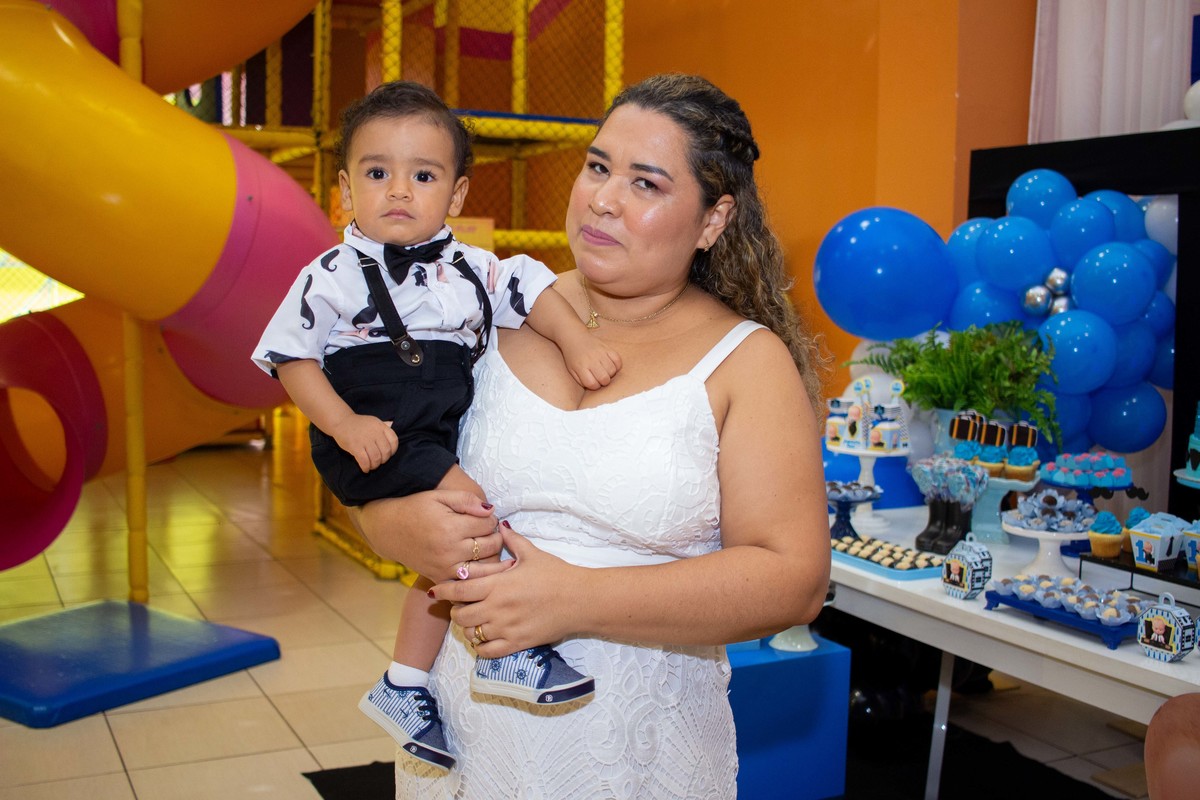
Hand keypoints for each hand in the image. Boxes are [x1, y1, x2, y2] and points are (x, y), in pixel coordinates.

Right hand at [329, 413, 397, 471]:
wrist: (341, 421)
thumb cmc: (359, 425)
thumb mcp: (374, 422)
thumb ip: (383, 430)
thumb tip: (393, 438)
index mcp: (380, 426)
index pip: (394, 440)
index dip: (393, 450)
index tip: (387, 454)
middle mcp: (374, 432)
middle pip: (386, 451)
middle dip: (383, 460)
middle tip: (378, 462)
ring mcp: (364, 439)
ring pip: (376, 458)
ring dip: (374, 466)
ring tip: (371, 466)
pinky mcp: (355, 446)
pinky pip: (364, 461)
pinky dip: (366, 467)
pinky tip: (365, 469)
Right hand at [352, 490, 499, 581]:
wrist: (389, 530)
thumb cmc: (415, 509)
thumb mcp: (439, 496)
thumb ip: (466, 500)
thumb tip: (491, 511)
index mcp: (450, 528)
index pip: (488, 525)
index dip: (492, 519)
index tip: (487, 518)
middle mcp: (449, 551)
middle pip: (491, 546)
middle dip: (496, 537)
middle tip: (490, 532)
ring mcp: (445, 568)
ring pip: (485, 569)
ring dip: (493, 559)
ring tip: (490, 548)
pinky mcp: (440, 579)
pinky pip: (468, 583)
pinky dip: (478, 578)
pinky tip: (482, 568)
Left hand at [430, 524, 581, 657]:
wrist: (580, 599)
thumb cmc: (557, 574)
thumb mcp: (532, 554)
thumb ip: (512, 541)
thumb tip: (500, 526)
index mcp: (498, 584)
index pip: (459, 590)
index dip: (444, 592)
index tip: (437, 592)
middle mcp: (497, 608)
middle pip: (460, 615)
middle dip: (456, 611)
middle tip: (461, 606)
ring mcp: (506, 628)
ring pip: (471, 634)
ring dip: (468, 628)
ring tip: (474, 621)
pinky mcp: (517, 643)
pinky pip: (487, 651)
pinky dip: (481, 647)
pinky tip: (485, 638)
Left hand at [564, 337, 621, 390]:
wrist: (575, 338)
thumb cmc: (573, 357)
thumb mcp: (572, 371)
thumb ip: (582, 381)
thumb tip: (595, 386)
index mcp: (581, 367)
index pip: (593, 384)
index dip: (595, 386)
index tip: (593, 382)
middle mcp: (591, 360)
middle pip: (604, 379)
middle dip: (604, 382)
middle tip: (600, 377)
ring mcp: (600, 353)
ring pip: (612, 370)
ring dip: (610, 374)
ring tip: (605, 371)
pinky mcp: (607, 348)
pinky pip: (618, 360)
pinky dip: (617, 365)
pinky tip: (611, 365)